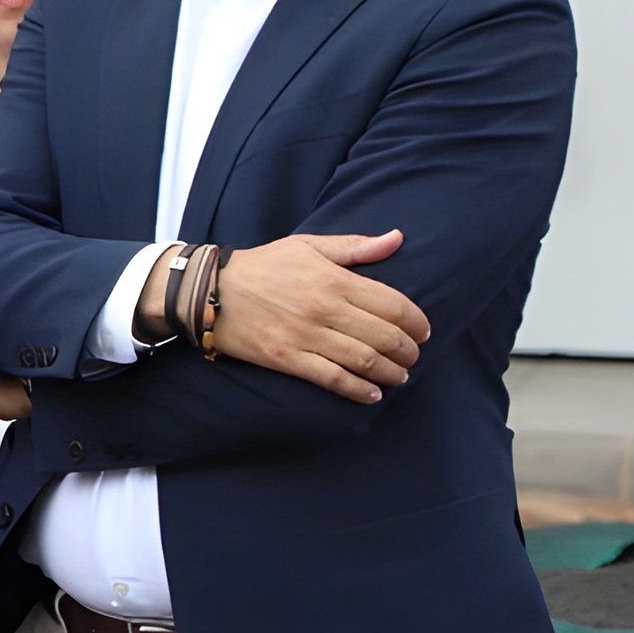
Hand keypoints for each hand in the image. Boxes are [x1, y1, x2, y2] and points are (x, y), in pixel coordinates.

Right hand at [210, 231, 431, 403]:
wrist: (209, 291)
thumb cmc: (263, 266)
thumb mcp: (307, 245)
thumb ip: (355, 246)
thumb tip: (397, 238)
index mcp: (333, 279)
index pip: (393, 304)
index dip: (416, 322)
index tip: (423, 331)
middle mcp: (324, 309)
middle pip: (384, 337)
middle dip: (408, 351)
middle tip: (413, 357)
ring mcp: (306, 337)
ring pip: (364, 361)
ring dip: (390, 373)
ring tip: (398, 376)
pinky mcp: (288, 359)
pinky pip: (332, 379)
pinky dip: (358, 390)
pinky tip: (371, 394)